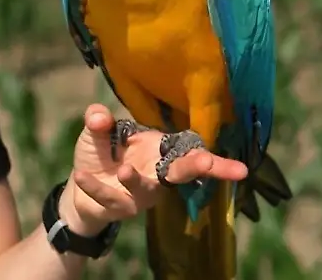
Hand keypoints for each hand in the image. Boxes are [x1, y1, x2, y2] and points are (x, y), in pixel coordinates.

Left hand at [59, 104, 248, 234]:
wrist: (80, 183)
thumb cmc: (101, 153)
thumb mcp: (97, 130)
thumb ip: (99, 119)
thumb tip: (99, 116)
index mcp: (158, 150)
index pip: (189, 151)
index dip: (213, 159)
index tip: (241, 169)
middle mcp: (156, 173)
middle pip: (182, 172)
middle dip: (197, 168)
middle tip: (207, 163)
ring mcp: (140, 192)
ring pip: (146, 189)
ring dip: (136, 180)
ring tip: (124, 170)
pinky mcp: (121, 206)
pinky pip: (111, 198)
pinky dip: (95, 186)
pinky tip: (80, 175)